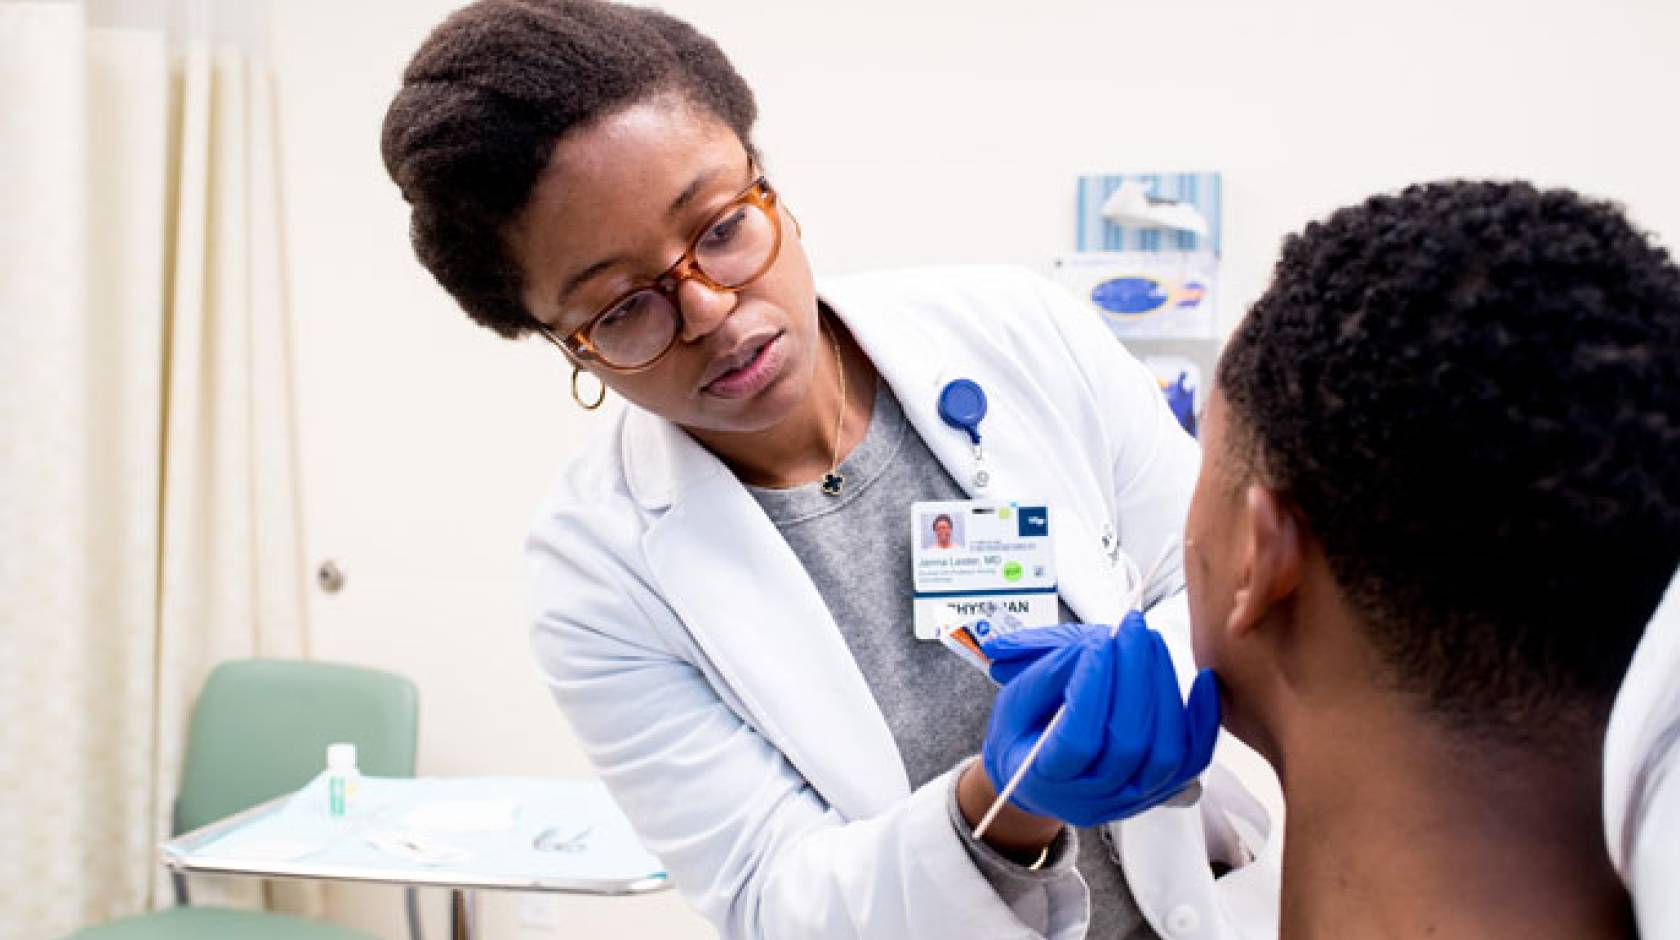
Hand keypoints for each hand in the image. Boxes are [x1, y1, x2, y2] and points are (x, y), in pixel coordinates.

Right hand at [979, 613, 1220, 826]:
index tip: (1098, 641)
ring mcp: (1131, 799)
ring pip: (1166, 752)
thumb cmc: (1025, 735)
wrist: (1039, 779)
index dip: (1092, 688)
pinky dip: (1204, 719)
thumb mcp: (1015, 701)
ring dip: (1164, 688)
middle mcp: (1091, 799)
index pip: (1078, 740)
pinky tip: (1203, 679)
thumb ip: (1047, 674)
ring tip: (1151, 642)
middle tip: (1132, 627)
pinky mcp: (1161, 789)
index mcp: (1043, 779)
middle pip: (1129, 743)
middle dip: (1135, 676)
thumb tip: (1097, 645)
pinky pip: (1194, 759)